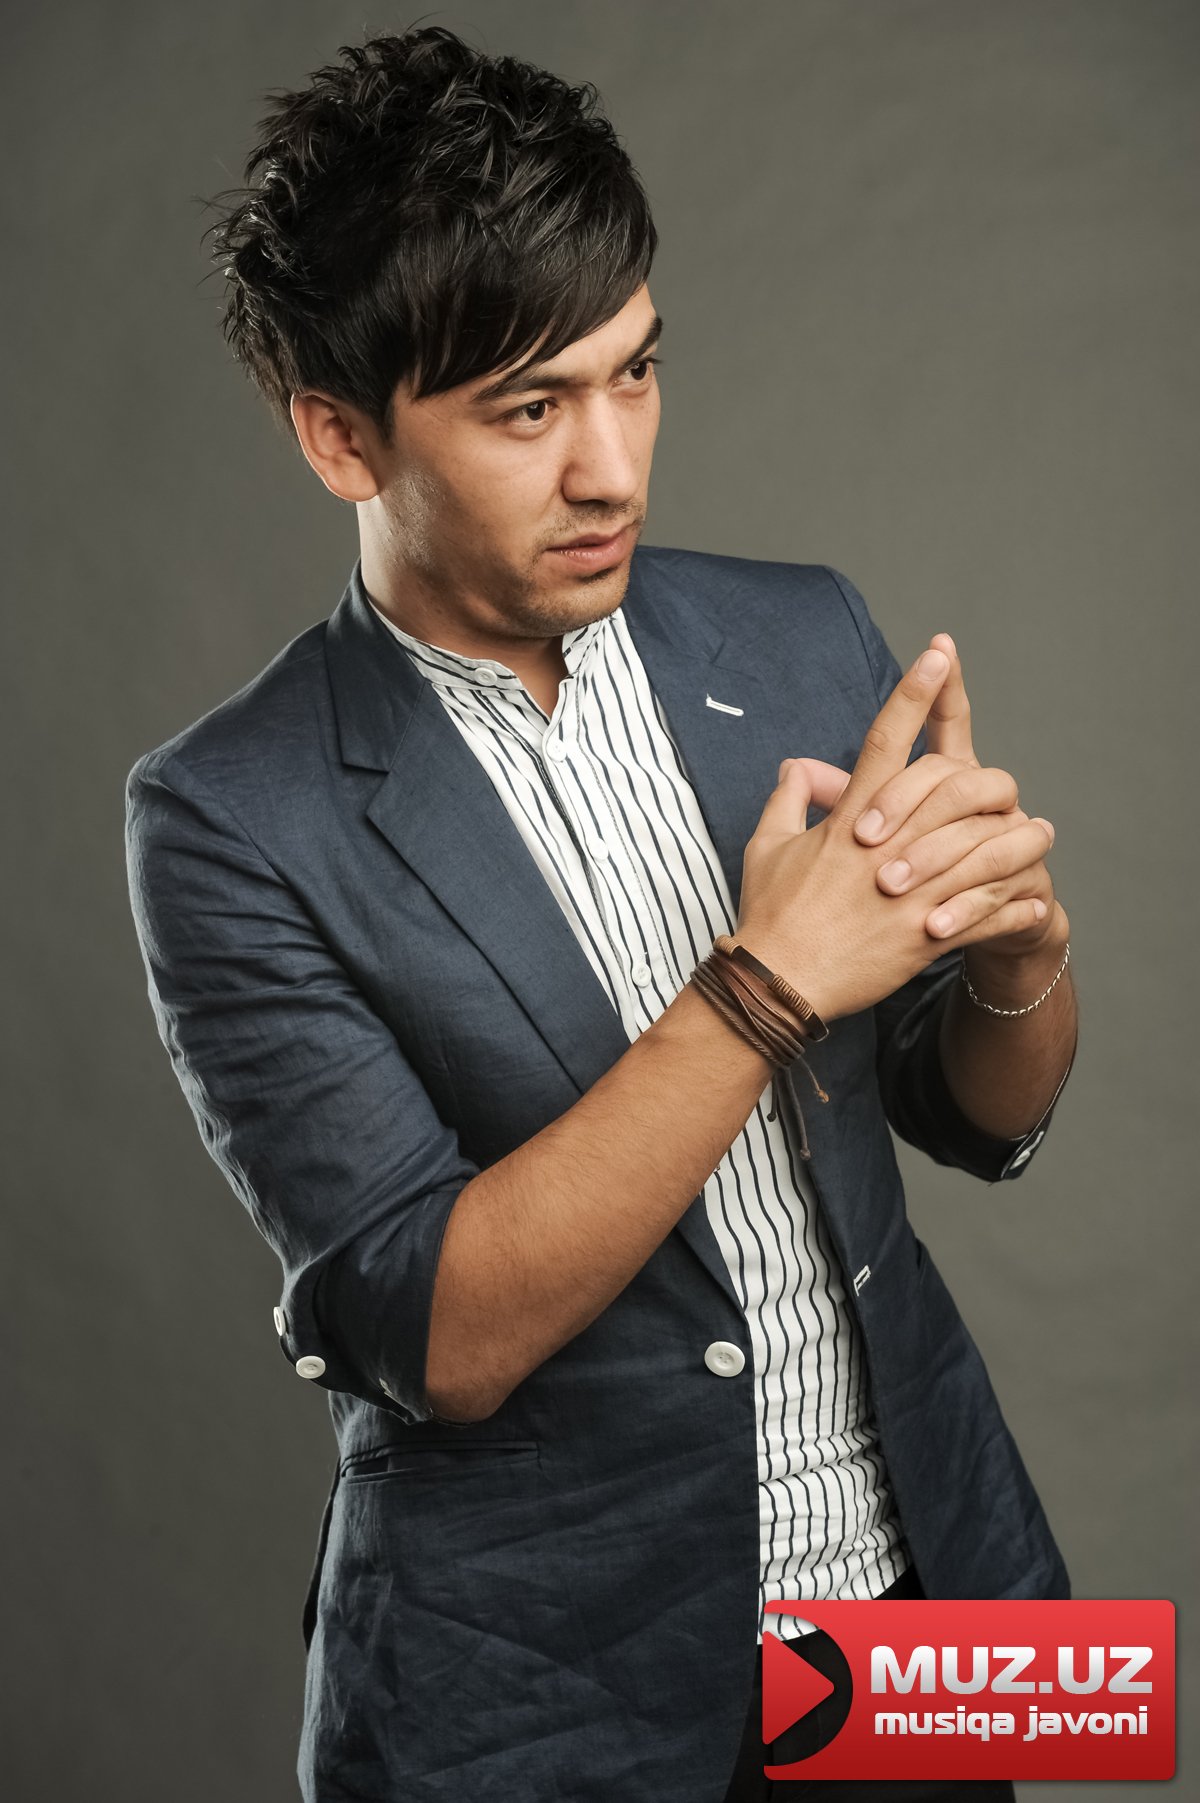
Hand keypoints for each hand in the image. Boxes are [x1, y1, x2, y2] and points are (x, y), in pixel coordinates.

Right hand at [736, 644, 1051, 1022]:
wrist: (775, 985)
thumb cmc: (769, 917)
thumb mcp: (766, 847)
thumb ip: (787, 800)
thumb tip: (796, 767)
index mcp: (848, 821)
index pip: (885, 742)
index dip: (912, 694)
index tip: (936, 655)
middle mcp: (885, 849)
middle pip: (950, 789)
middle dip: (987, 774)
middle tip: (1008, 779)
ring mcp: (908, 894)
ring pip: (982, 853)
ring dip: (1018, 840)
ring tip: (1041, 833)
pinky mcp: (922, 938)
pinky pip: (983, 918)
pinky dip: (1013, 910)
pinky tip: (1034, 903)